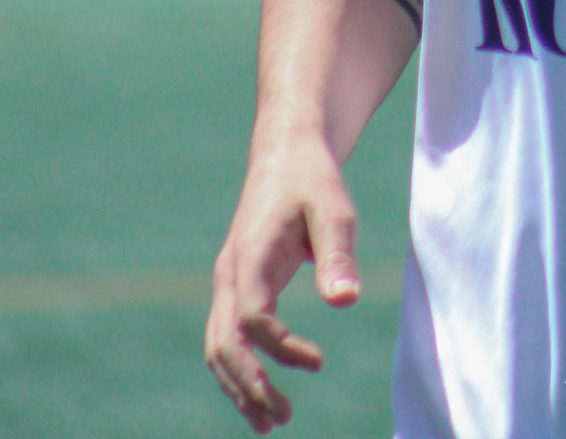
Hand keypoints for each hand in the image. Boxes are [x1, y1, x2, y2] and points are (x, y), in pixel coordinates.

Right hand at [205, 136, 360, 431]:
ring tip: (272, 422)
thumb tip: (347, 301)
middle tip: (284, 419)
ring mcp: (228, 281)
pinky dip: (239, 369)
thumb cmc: (313, 179)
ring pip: (218, 345)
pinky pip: (227, 336)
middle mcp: (229, 273)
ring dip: (239, 386)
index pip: (253, 318)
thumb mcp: (333, 208)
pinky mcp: (236, 285)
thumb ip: (338, 253)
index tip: (318, 362)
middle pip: (223, 343)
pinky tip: (261, 393)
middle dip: (249, 385)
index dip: (281, 348)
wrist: (287, 154)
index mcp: (251, 254)